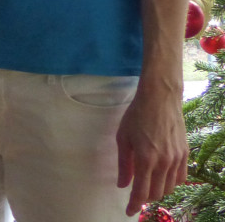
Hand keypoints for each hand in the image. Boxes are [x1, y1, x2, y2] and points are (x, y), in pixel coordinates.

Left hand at [116, 81, 187, 214]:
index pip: (141, 192)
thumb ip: (124, 164)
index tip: (128, 211)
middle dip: (145, 197)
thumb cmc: (136, 115)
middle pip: (157, 193)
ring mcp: (177, 159)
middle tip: (136, 194)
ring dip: (158, 191)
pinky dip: (171, 183)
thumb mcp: (123, 138)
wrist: (160, 98)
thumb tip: (122, 185)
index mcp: (145, 159)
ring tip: (148, 186)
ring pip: (169, 187)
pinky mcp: (185, 154)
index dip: (134, 205)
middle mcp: (163, 162)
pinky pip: (181, 178)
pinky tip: (162, 178)